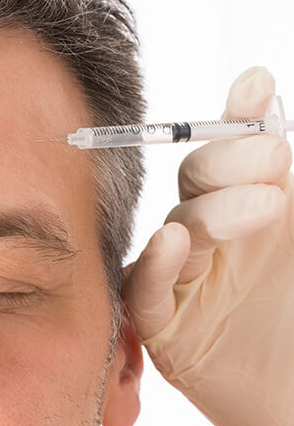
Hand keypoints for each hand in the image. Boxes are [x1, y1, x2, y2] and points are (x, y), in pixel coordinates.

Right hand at [122, 66, 293, 425]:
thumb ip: (292, 186)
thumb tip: (264, 91)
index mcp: (256, 216)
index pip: (230, 154)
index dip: (237, 121)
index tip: (257, 90)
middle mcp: (216, 245)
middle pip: (194, 184)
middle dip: (228, 163)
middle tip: (275, 159)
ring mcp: (189, 288)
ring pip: (176, 231)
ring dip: (211, 212)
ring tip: (267, 207)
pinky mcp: (168, 336)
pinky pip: (146, 296)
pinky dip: (156, 266)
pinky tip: (175, 242)